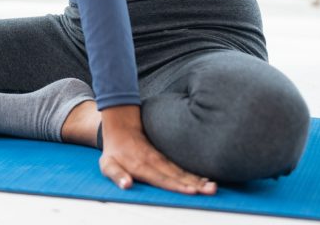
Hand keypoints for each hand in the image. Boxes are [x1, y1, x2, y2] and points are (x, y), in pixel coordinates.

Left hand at [99, 108, 216, 195]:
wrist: (121, 127)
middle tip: (211, 190)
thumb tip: (126, 185)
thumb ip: (116, 175)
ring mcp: (161, 160)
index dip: (176, 185)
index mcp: (141, 167)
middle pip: (177, 176)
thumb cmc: (114, 151)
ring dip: (198, 180)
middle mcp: (155, 163)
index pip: (161, 179)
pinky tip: (206, 180)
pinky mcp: (165, 158)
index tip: (191, 191)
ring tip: (212, 186)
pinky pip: (181, 168)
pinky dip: (194, 174)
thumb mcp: (107, 164)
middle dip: (195, 184)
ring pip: (182, 172)